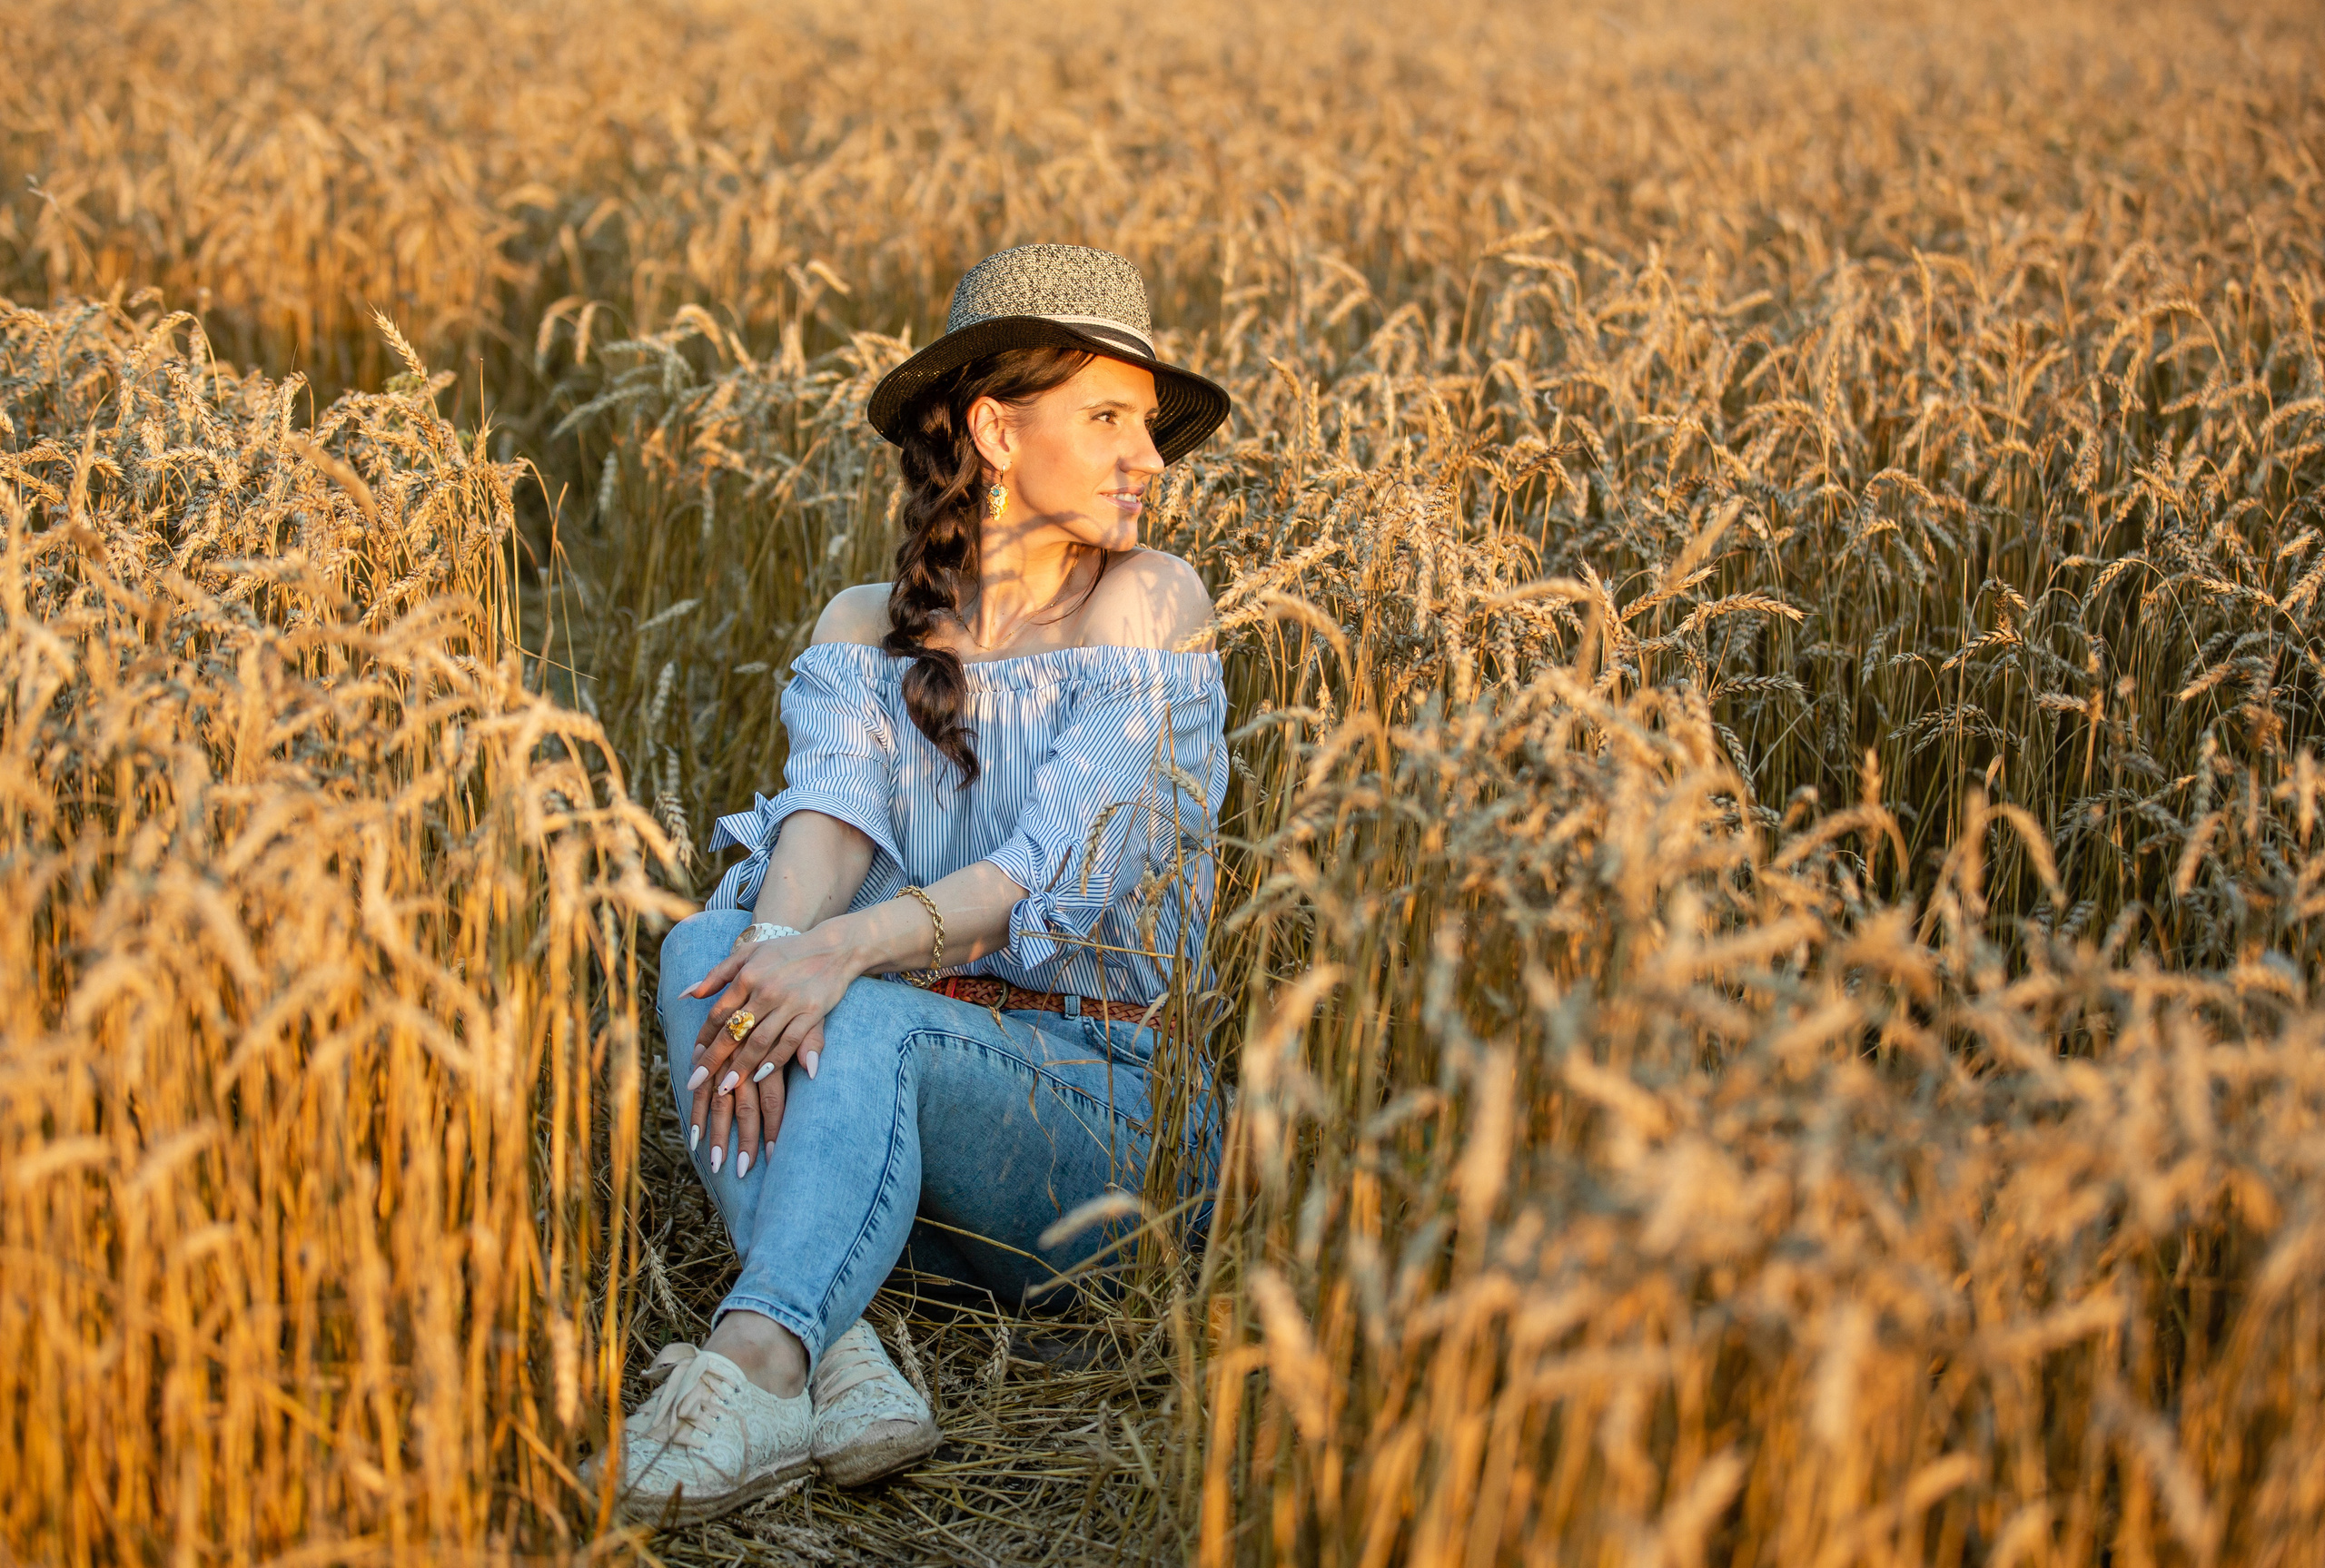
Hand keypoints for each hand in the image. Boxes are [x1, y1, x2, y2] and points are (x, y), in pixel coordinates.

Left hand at [683, 926, 856, 1175]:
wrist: (834, 947)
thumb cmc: (786, 951)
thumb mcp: (750, 953)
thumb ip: (718, 974)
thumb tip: (688, 995)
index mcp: (747, 976)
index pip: (719, 1012)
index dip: (704, 1037)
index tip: (693, 1058)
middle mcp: (765, 990)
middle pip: (734, 1031)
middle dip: (713, 1059)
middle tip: (696, 1082)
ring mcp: (789, 1002)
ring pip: (759, 1041)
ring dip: (741, 1067)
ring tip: (725, 1088)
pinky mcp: (812, 1012)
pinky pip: (789, 1041)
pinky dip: (774, 1060)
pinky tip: (761, 1076)